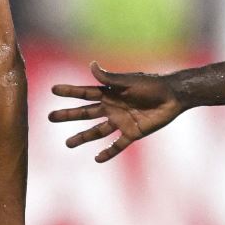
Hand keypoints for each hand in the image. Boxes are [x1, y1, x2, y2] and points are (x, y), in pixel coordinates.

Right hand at [48, 62, 185, 161]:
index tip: (53, 90)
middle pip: (85, 113)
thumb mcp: (130, 81)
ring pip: (97, 131)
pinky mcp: (133, 133)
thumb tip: (91, 66)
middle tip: (50, 117)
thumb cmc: (153, 85)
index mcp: (110, 92)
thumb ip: (110, 78)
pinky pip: (117, 145)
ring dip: (82, 137)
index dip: (69, 91)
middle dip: (68, 115)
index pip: (85, 93)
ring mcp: (121, 121)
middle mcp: (112, 107)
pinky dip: (108, 152)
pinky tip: (97, 159)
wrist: (174, 97)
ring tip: (68, 143)